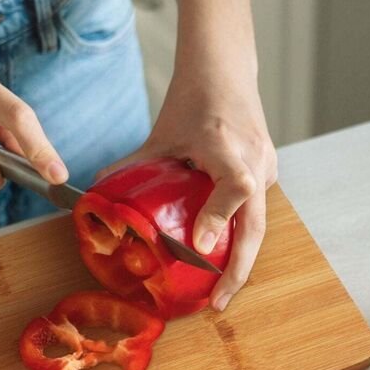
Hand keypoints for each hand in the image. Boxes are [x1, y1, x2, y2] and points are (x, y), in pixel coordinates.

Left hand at [97, 74, 276, 311]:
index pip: (236, 185)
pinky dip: (240, 238)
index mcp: (226, 144)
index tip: (200, 249)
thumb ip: (135, 166)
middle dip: (237, 269)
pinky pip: (255, 211)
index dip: (219, 218)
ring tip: (220, 292)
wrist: (226, 67)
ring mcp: (267, 165)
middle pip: (255, 223)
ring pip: (256, 222)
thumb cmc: (193, 97)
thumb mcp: (161, 134)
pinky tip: (223, 261)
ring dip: (240, 259)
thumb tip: (100, 196)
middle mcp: (254, 157)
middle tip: (217, 302)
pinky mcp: (268, 170)